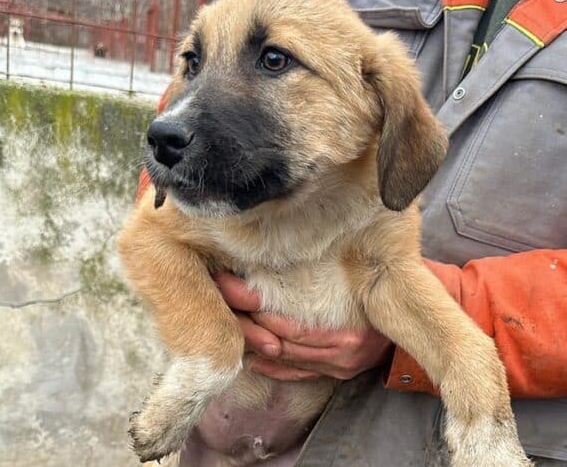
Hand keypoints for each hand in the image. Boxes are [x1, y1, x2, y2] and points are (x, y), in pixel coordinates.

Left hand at [214, 272, 393, 380]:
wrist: (411, 328)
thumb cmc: (380, 298)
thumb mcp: (361, 285)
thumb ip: (324, 279)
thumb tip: (283, 258)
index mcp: (345, 332)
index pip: (291, 325)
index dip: (257, 308)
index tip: (229, 286)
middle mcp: (340, 354)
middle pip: (282, 343)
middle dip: (248, 325)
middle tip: (220, 304)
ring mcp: (338, 367)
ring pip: (287, 359)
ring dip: (255, 345)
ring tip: (229, 327)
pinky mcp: (337, 374)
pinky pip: (299, 374)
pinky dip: (274, 368)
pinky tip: (253, 359)